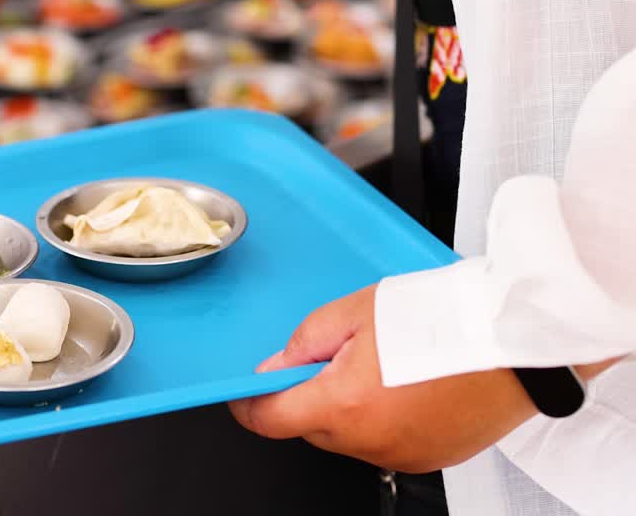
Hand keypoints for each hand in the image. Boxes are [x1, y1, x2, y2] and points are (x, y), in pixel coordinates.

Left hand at [228, 285, 537, 472]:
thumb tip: (277, 368)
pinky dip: (385, 416)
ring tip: (385, 360)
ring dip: (350, 405)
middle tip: (337, 352)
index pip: (269, 421)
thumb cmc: (447, 317)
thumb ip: (305, 343)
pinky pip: (388, 440)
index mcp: (342, 406)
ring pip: (350, 436)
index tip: (245, 390)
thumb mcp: (355, 311)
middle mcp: (371, 443)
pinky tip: (409, 381)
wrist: (522, 339)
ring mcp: (405, 455)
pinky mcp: (434, 457)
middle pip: (311, 427)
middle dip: (310, 393)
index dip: (249, 404)